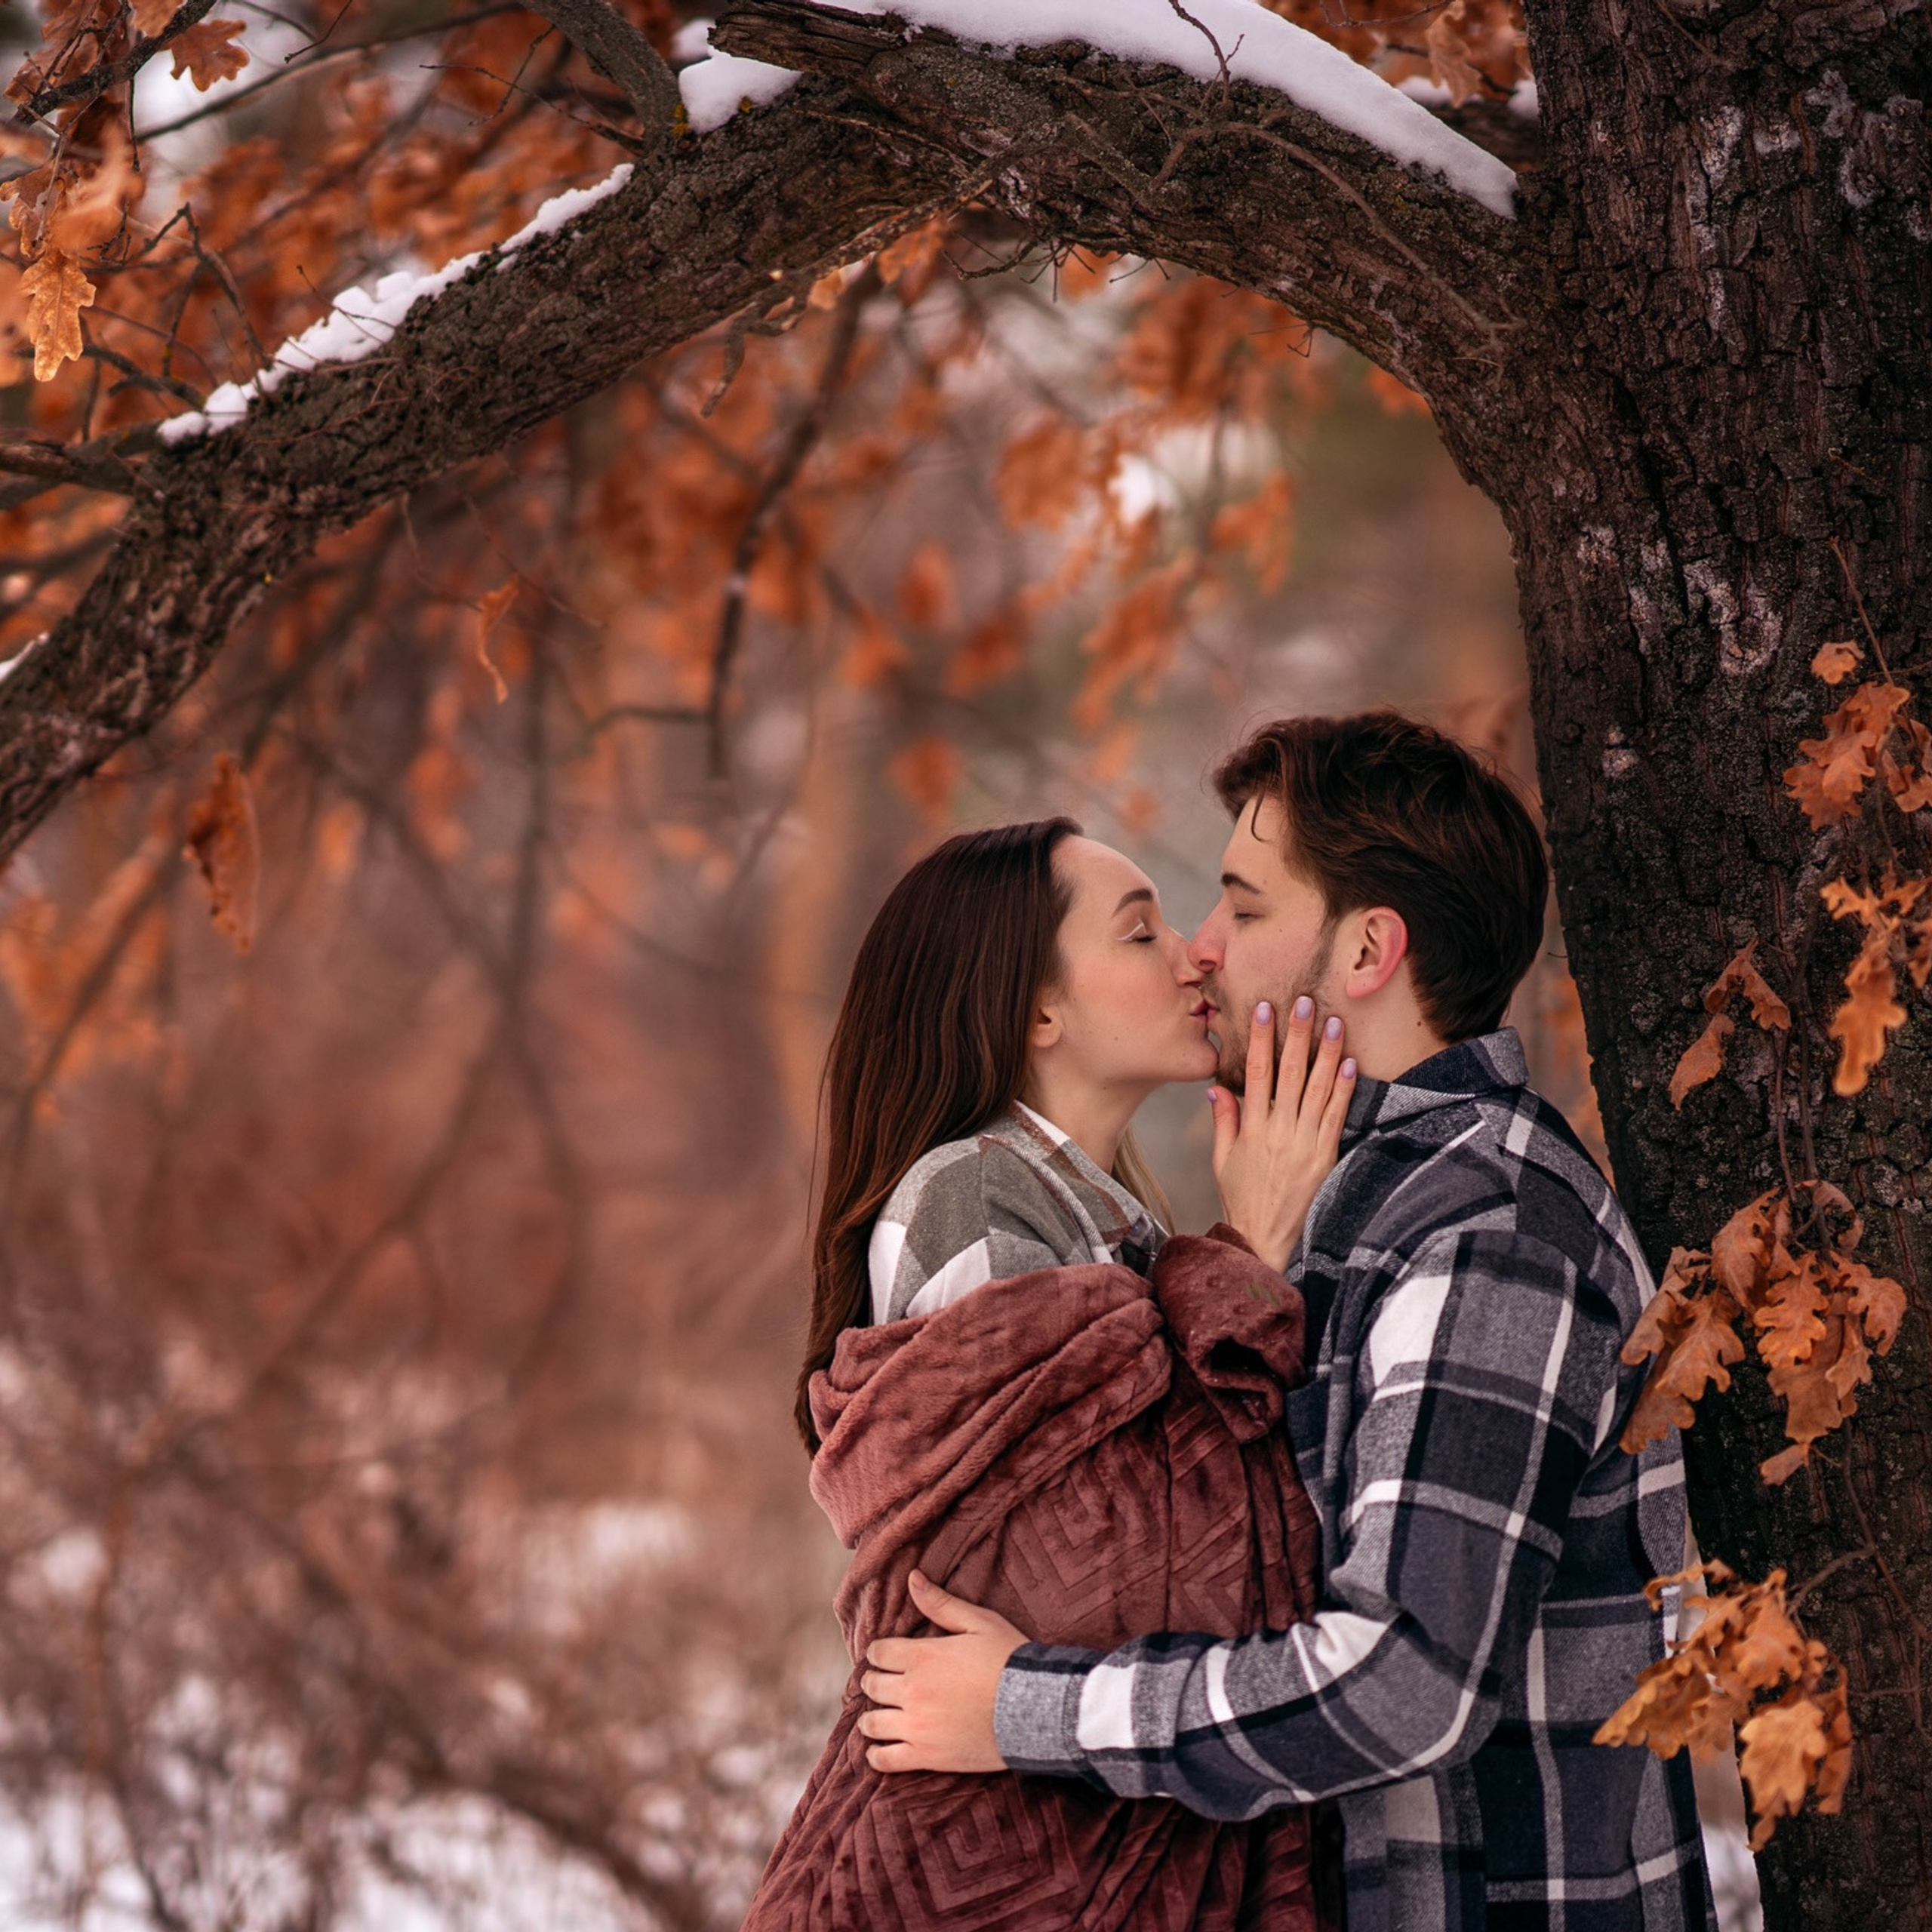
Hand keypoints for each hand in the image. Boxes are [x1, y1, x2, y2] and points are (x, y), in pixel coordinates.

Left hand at [857, 1570, 1028, 1773]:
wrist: (1035, 1708)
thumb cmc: (1009, 1660)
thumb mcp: (979, 1622)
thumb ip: (941, 1603)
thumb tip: (913, 1578)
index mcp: (922, 1656)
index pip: (878, 1653)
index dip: (879, 1653)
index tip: (886, 1657)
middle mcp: (912, 1691)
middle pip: (872, 1686)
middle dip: (875, 1682)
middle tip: (884, 1684)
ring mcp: (917, 1726)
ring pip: (872, 1723)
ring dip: (872, 1718)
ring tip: (881, 1716)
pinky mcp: (927, 1756)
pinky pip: (885, 1760)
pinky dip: (876, 1755)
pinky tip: (881, 1749)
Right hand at [1210, 997, 1355, 1271]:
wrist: (1264, 1240)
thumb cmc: (1242, 1201)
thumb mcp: (1222, 1161)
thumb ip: (1224, 1122)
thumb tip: (1217, 1088)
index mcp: (1251, 1129)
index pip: (1256, 1074)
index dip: (1261, 1040)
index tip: (1265, 1010)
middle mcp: (1278, 1132)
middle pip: (1289, 1073)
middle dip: (1297, 1035)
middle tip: (1304, 1003)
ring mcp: (1304, 1144)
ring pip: (1317, 1089)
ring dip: (1326, 1053)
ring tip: (1334, 1022)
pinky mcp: (1325, 1157)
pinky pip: (1336, 1116)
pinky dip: (1343, 1089)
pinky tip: (1349, 1064)